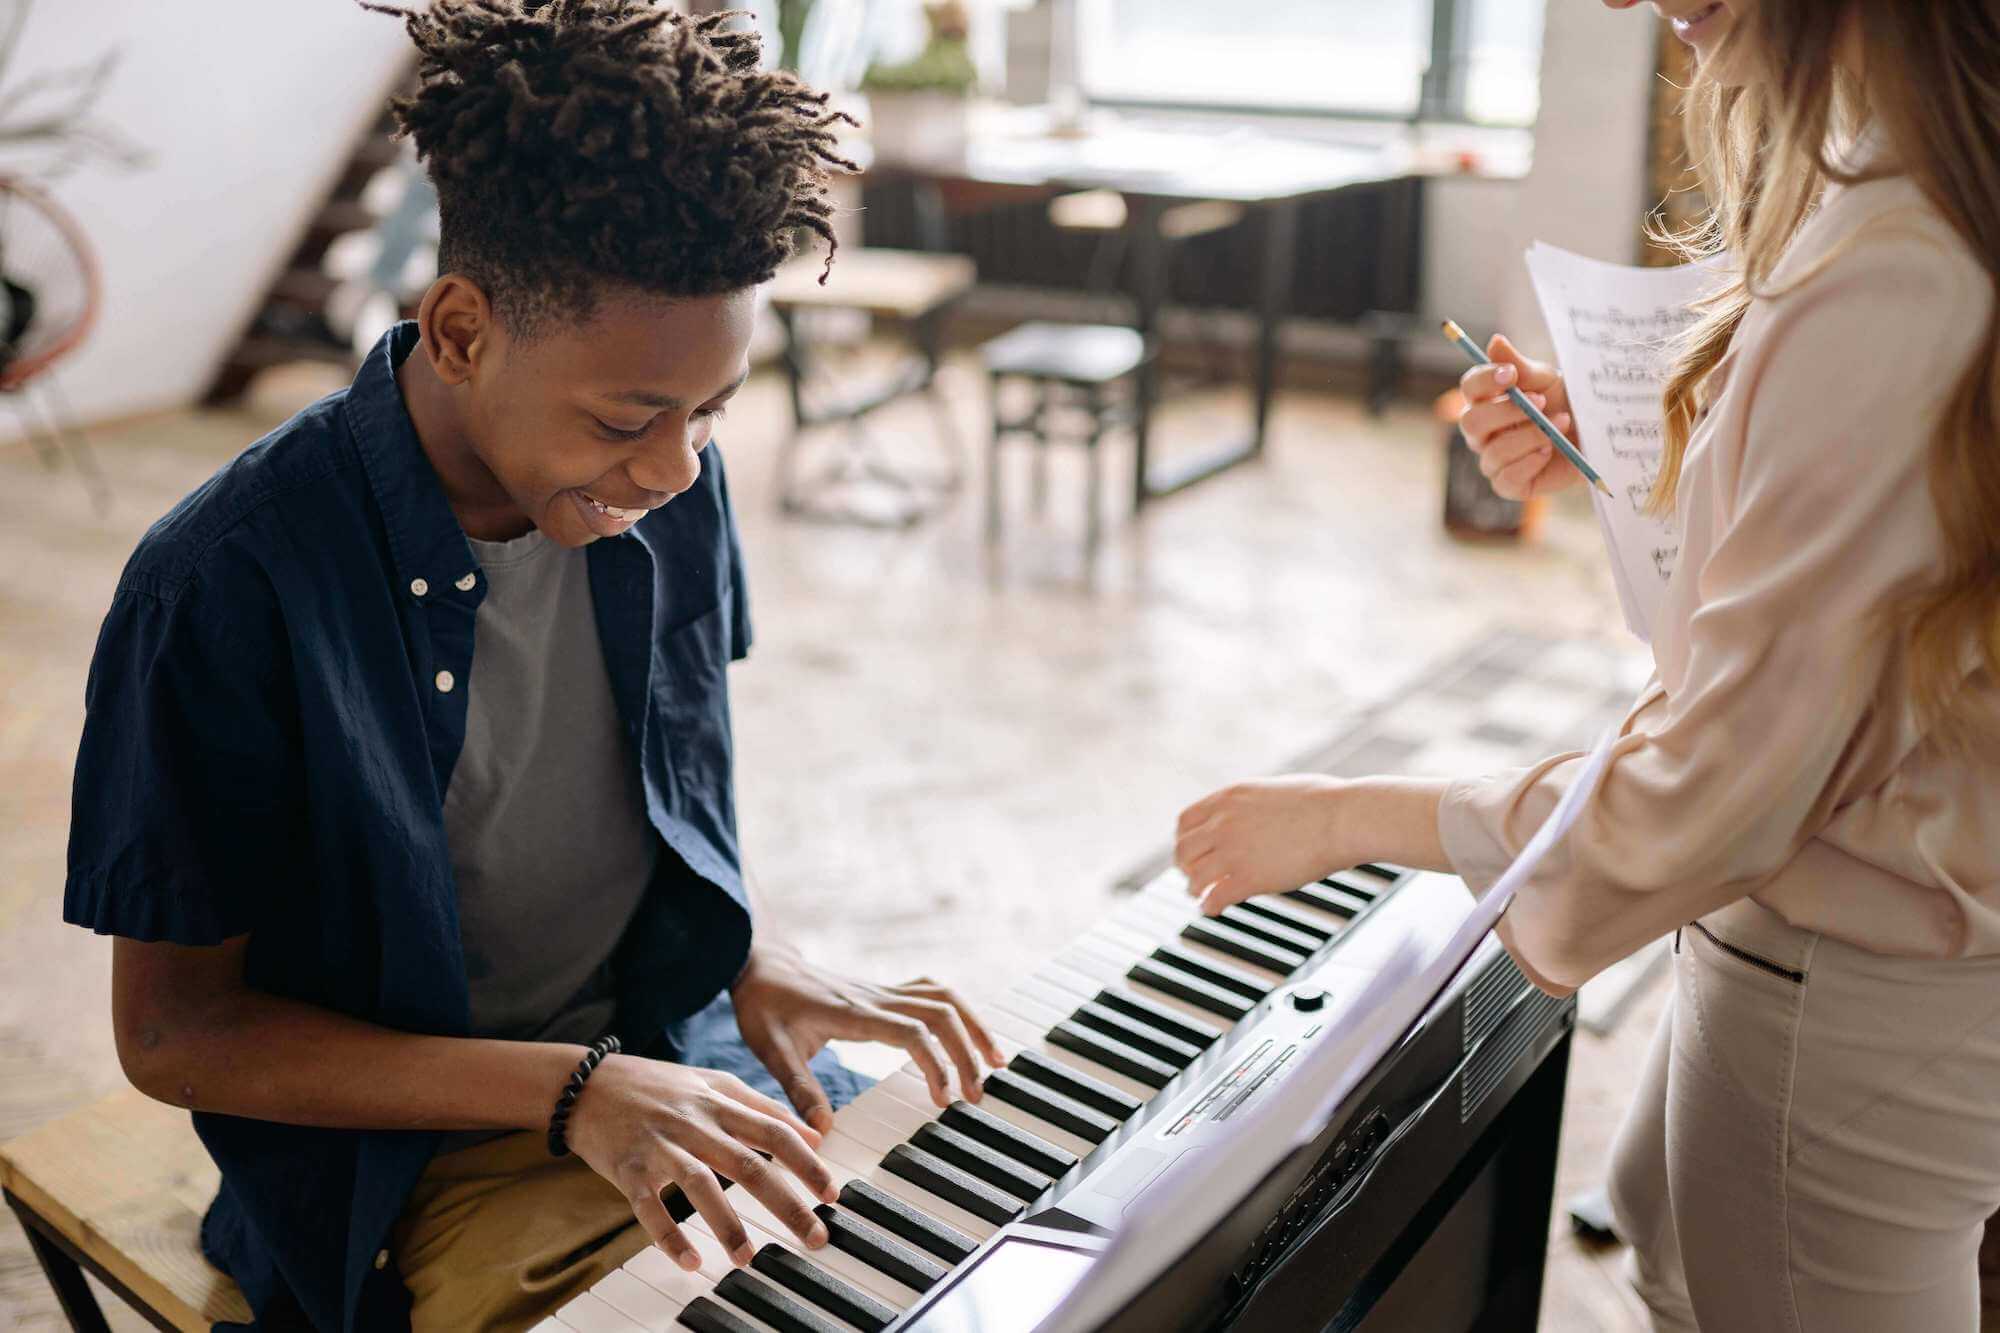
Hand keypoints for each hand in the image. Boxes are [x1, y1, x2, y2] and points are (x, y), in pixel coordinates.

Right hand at [564, 1053, 837, 1272]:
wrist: (587, 1083)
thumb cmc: (658, 1086)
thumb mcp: (714, 1084)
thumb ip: (763, 1107)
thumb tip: (813, 1135)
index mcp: (720, 1101)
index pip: (775, 1131)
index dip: (807, 1163)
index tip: (832, 1194)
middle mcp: (694, 1122)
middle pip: (749, 1164)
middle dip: (786, 1203)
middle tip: (814, 1237)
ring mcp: (660, 1145)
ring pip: (701, 1185)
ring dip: (728, 1224)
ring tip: (749, 1258)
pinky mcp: (627, 1168)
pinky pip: (649, 1207)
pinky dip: (669, 1236)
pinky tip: (692, 1261)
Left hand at [731, 943, 1006, 1131]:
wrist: (760, 963)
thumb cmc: (765, 1005)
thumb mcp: (772, 1051)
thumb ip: (799, 1090)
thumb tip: (822, 1133)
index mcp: (853, 1013)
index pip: (912, 1032)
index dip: (936, 1064)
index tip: (943, 1100)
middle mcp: (876, 997)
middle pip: (942, 1013)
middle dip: (968, 1052)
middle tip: (978, 1095)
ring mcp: (883, 991)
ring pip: (945, 997)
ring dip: (974, 1026)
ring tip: (996, 1061)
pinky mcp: (885, 992)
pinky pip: (934, 993)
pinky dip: (960, 1013)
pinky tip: (968, 1035)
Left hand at [1175, 775, 1347, 913]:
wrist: (1343, 818)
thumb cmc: (1324, 802)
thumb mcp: (1274, 790)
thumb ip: (1253, 804)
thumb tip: (1255, 813)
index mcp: (1229, 798)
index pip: (1185, 822)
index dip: (1185, 840)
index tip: (1192, 851)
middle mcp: (1224, 823)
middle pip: (1183, 850)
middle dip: (1186, 866)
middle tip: (1193, 876)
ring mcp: (1234, 851)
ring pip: (1194, 877)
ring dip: (1195, 889)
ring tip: (1201, 896)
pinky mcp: (1249, 878)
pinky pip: (1214, 898)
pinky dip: (1210, 907)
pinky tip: (1215, 910)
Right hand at [1457, 333, 1580, 500]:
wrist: (1594, 435)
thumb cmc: (1565, 404)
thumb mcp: (1547, 380)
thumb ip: (1520, 365)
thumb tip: (1495, 341)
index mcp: (1486, 401)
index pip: (1469, 388)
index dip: (1485, 380)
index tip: (1512, 374)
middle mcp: (1482, 432)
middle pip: (1471, 422)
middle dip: (1506, 412)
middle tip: (1541, 402)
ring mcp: (1493, 459)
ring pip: (1493, 451)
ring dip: (1529, 436)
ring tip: (1559, 424)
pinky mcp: (1508, 485)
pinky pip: (1506, 478)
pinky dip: (1529, 462)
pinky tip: (1548, 451)